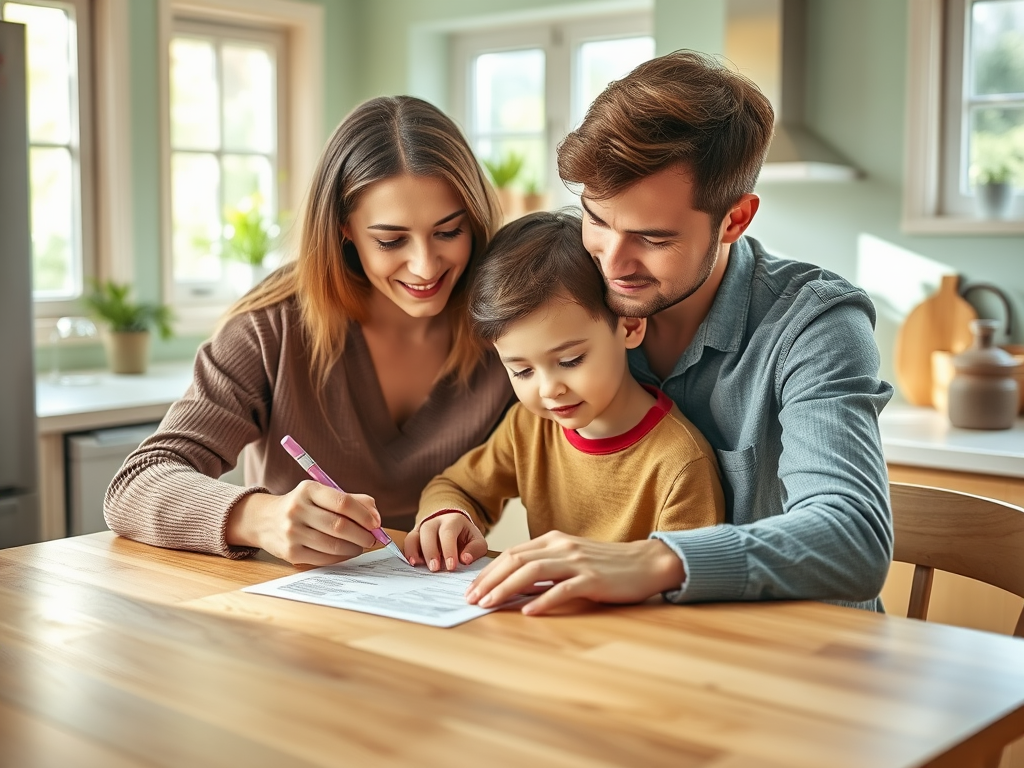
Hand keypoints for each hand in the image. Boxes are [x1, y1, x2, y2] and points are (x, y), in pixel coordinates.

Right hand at [226, 480, 379, 565]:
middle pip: (340, 526)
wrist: (263, 520)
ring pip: (333, 545)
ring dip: (354, 548)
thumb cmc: (302, 505)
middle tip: (372, 539)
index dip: (364, 514)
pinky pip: (323, 559)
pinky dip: (340, 557)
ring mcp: (292, 533)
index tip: (376, 523)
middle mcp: (297, 510)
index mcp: (308, 490)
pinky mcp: (290, 553)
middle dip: (362, 535)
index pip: (343, 502)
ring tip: (360, 546)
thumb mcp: (321, 494)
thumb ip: (351, 500)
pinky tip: (346, 552)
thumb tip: (375, 515)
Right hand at [404, 511, 487, 570]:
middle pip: (428, 531)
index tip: (451, 566)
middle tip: (434, 569)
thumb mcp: (477, 541)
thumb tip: (465, 559)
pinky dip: (408, 551)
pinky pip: (408, 541)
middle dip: (431, 551)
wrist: (454, 526)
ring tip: (417, 565)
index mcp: (453, 520)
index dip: (449, 549)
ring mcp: (423, 527)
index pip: (448, 532)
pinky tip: (412, 562)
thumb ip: (475, 549)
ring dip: (415, 550)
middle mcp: (435, 521)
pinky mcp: (415, 536)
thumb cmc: (465, 537)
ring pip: (415, 535)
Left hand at [465, 531, 685, 614]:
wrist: (646, 563)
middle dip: (489, 580)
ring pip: (532, 572)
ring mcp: (577, 561)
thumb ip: (545, 567)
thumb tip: (515, 586)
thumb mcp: (571, 558)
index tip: (472, 588)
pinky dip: (542, 601)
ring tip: (489, 603)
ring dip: (506, 588)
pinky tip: (528, 612)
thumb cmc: (607, 565)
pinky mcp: (592, 579)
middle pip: (516, 560)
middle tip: (471, 598)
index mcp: (554, 540)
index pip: (512, 553)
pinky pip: (562, 590)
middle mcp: (562, 546)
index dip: (489, 571)